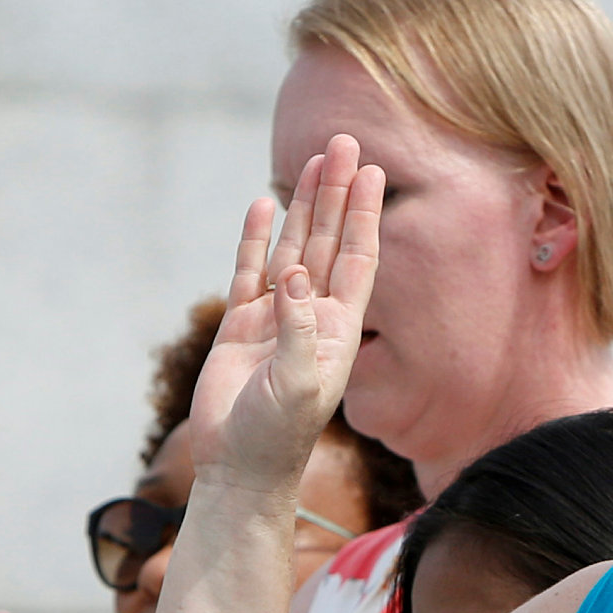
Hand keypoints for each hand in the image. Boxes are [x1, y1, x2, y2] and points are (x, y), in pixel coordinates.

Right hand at [187, 139, 384, 495]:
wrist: (238, 470)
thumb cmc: (276, 436)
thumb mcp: (297, 385)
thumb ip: (298, 329)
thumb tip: (292, 275)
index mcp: (339, 329)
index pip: (357, 258)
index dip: (364, 214)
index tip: (373, 170)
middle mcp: (312, 316)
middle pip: (327, 241)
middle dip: (337, 193)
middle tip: (344, 142)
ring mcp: (275, 319)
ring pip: (292, 248)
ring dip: (303, 206)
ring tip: (313, 160)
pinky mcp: (241, 328)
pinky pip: (249, 272)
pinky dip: (257, 238)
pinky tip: (264, 205)